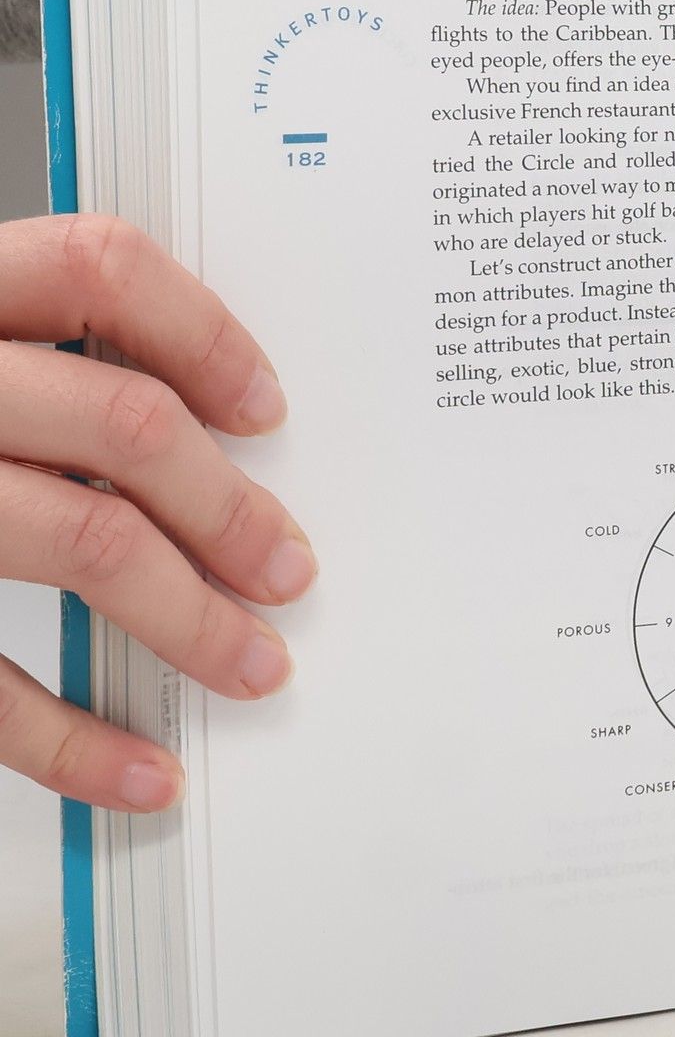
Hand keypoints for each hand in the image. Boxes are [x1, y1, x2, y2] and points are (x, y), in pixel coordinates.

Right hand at [0, 215, 314, 812]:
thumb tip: (190, 420)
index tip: (264, 408)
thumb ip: (21, 360)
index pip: (97, 266)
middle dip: (230, 508)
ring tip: (252, 663)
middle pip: (121, 423)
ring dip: (194, 619)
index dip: (202, 332)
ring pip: (85, 543)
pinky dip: (75, 742)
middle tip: (286, 566)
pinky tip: (138, 771)